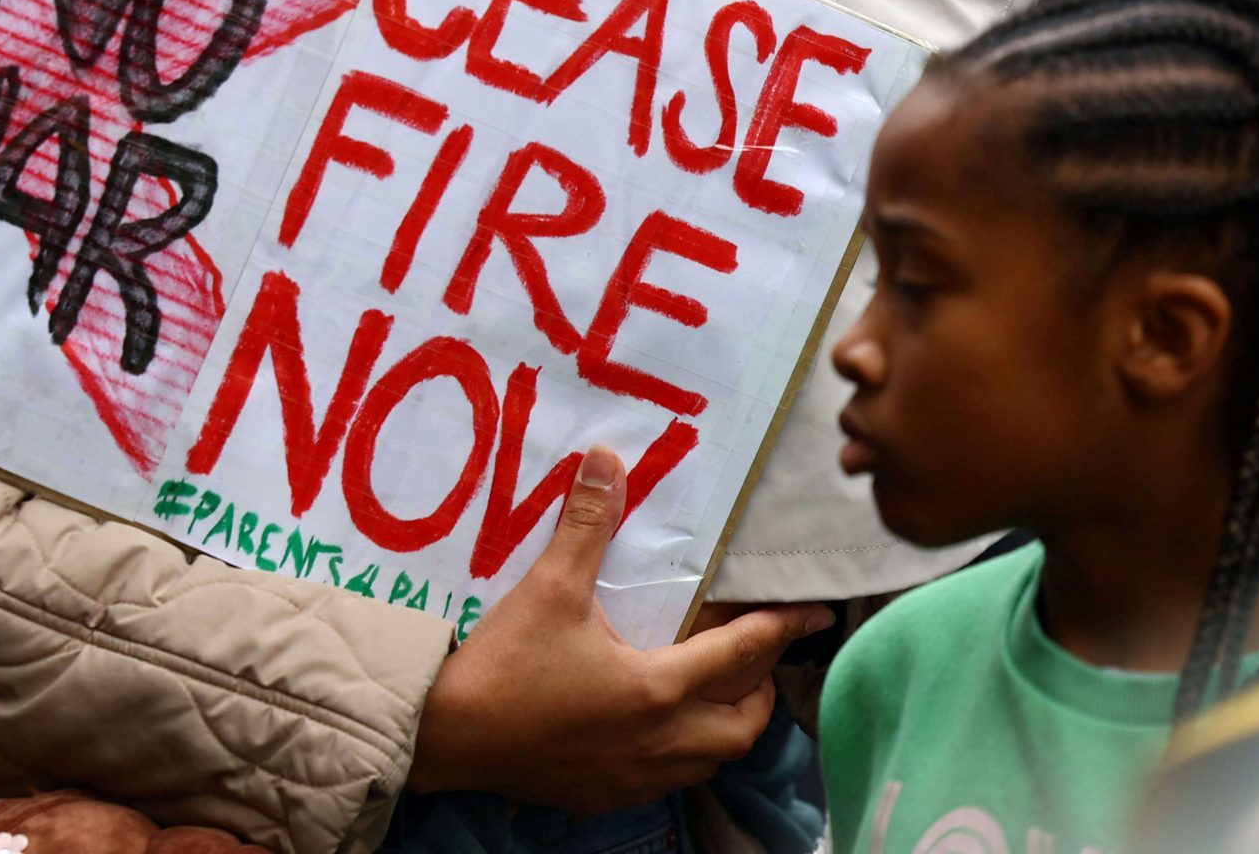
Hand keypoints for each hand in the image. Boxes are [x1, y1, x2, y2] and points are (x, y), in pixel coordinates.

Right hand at [407, 447, 831, 809]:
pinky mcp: (601, 797)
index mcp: (657, 689)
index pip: (740, 655)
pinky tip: (653, 728)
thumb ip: (586, 525)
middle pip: (742, 726)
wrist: (444, 736)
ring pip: (708, 761)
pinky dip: (679, 754)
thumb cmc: (504, 665)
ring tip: (710, 690)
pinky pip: (665, 781)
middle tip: (753, 655)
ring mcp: (632, 777)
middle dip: (759, 690)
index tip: (814, 614)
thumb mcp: (549, 588)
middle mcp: (659, 742)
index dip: (780, 629)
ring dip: (722, 726)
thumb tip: (607, 461)